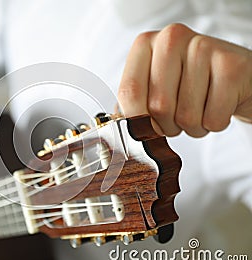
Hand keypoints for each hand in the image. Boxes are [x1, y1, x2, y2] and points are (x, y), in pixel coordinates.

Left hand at [118, 23, 251, 136]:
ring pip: (186, 116)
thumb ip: (132, 105)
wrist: (233, 78)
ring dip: (192, 127)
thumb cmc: (187, 85)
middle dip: (167, 126)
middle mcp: (172, 38)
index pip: (130, 92)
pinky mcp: (232, 66)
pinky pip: (213, 118)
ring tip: (199, 109)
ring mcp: (203, 47)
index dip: (137, 121)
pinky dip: (214, 124)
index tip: (144, 128)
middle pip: (158, 106)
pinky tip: (217, 105)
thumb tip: (118, 130)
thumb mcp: (153, 88)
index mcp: (145, 44)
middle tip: (177, 117)